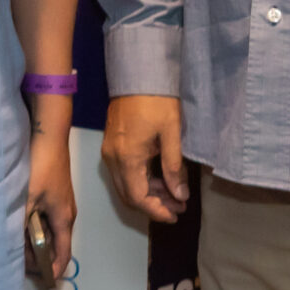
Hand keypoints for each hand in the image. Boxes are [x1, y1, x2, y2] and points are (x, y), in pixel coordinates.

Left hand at [28, 126, 76, 281]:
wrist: (49, 136)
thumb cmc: (40, 168)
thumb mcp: (26, 198)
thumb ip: (20, 222)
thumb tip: (12, 244)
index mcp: (64, 219)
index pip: (63, 253)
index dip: (54, 270)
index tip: (43, 283)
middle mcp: (66, 214)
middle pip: (55, 243)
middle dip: (41, 256)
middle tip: (20, 265)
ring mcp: (61, 202)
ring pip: (48, 229)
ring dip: (35, 240)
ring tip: (16, 247)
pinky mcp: (53, 192)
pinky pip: (45, 217)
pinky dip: (34, 225)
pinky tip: (18, 223)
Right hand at [102, 94, 189, 222]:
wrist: (137, 75)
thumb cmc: (157, 102)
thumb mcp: (171, 134)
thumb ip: (174, 168)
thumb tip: (180, 195)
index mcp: (127, 158)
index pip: (138, 197)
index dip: (157, 211)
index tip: (177, 214)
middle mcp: (112, 159)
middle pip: (128, 195)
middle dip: (153, 205)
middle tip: (179, 206)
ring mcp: (109, 151)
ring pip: (125, 185)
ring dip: (147, 194)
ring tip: (174, 194)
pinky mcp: (111, 144)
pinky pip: (122, 173)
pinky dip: (140, 181)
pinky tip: (159, 178)